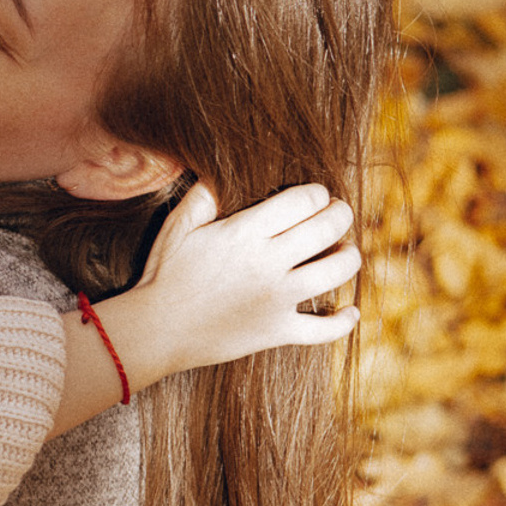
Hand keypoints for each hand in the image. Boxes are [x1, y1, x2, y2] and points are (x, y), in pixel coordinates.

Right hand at [114, 182, 361, 389]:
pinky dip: (342, 321)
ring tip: (346, 252)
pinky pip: (323, 330)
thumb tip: (220, 173)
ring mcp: (277, 299)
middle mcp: (268, 263)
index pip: (302, 201)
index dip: (316, 193)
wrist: (156, 331)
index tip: (316, 195)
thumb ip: (203, 196)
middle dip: (340, 214)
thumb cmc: (165, 275)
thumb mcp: (178, 227)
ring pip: (336, 272)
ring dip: (349, 257)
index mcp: (245, 233)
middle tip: (339, 213)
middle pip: (327, 229)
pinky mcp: (278, 331)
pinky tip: (350, 311)